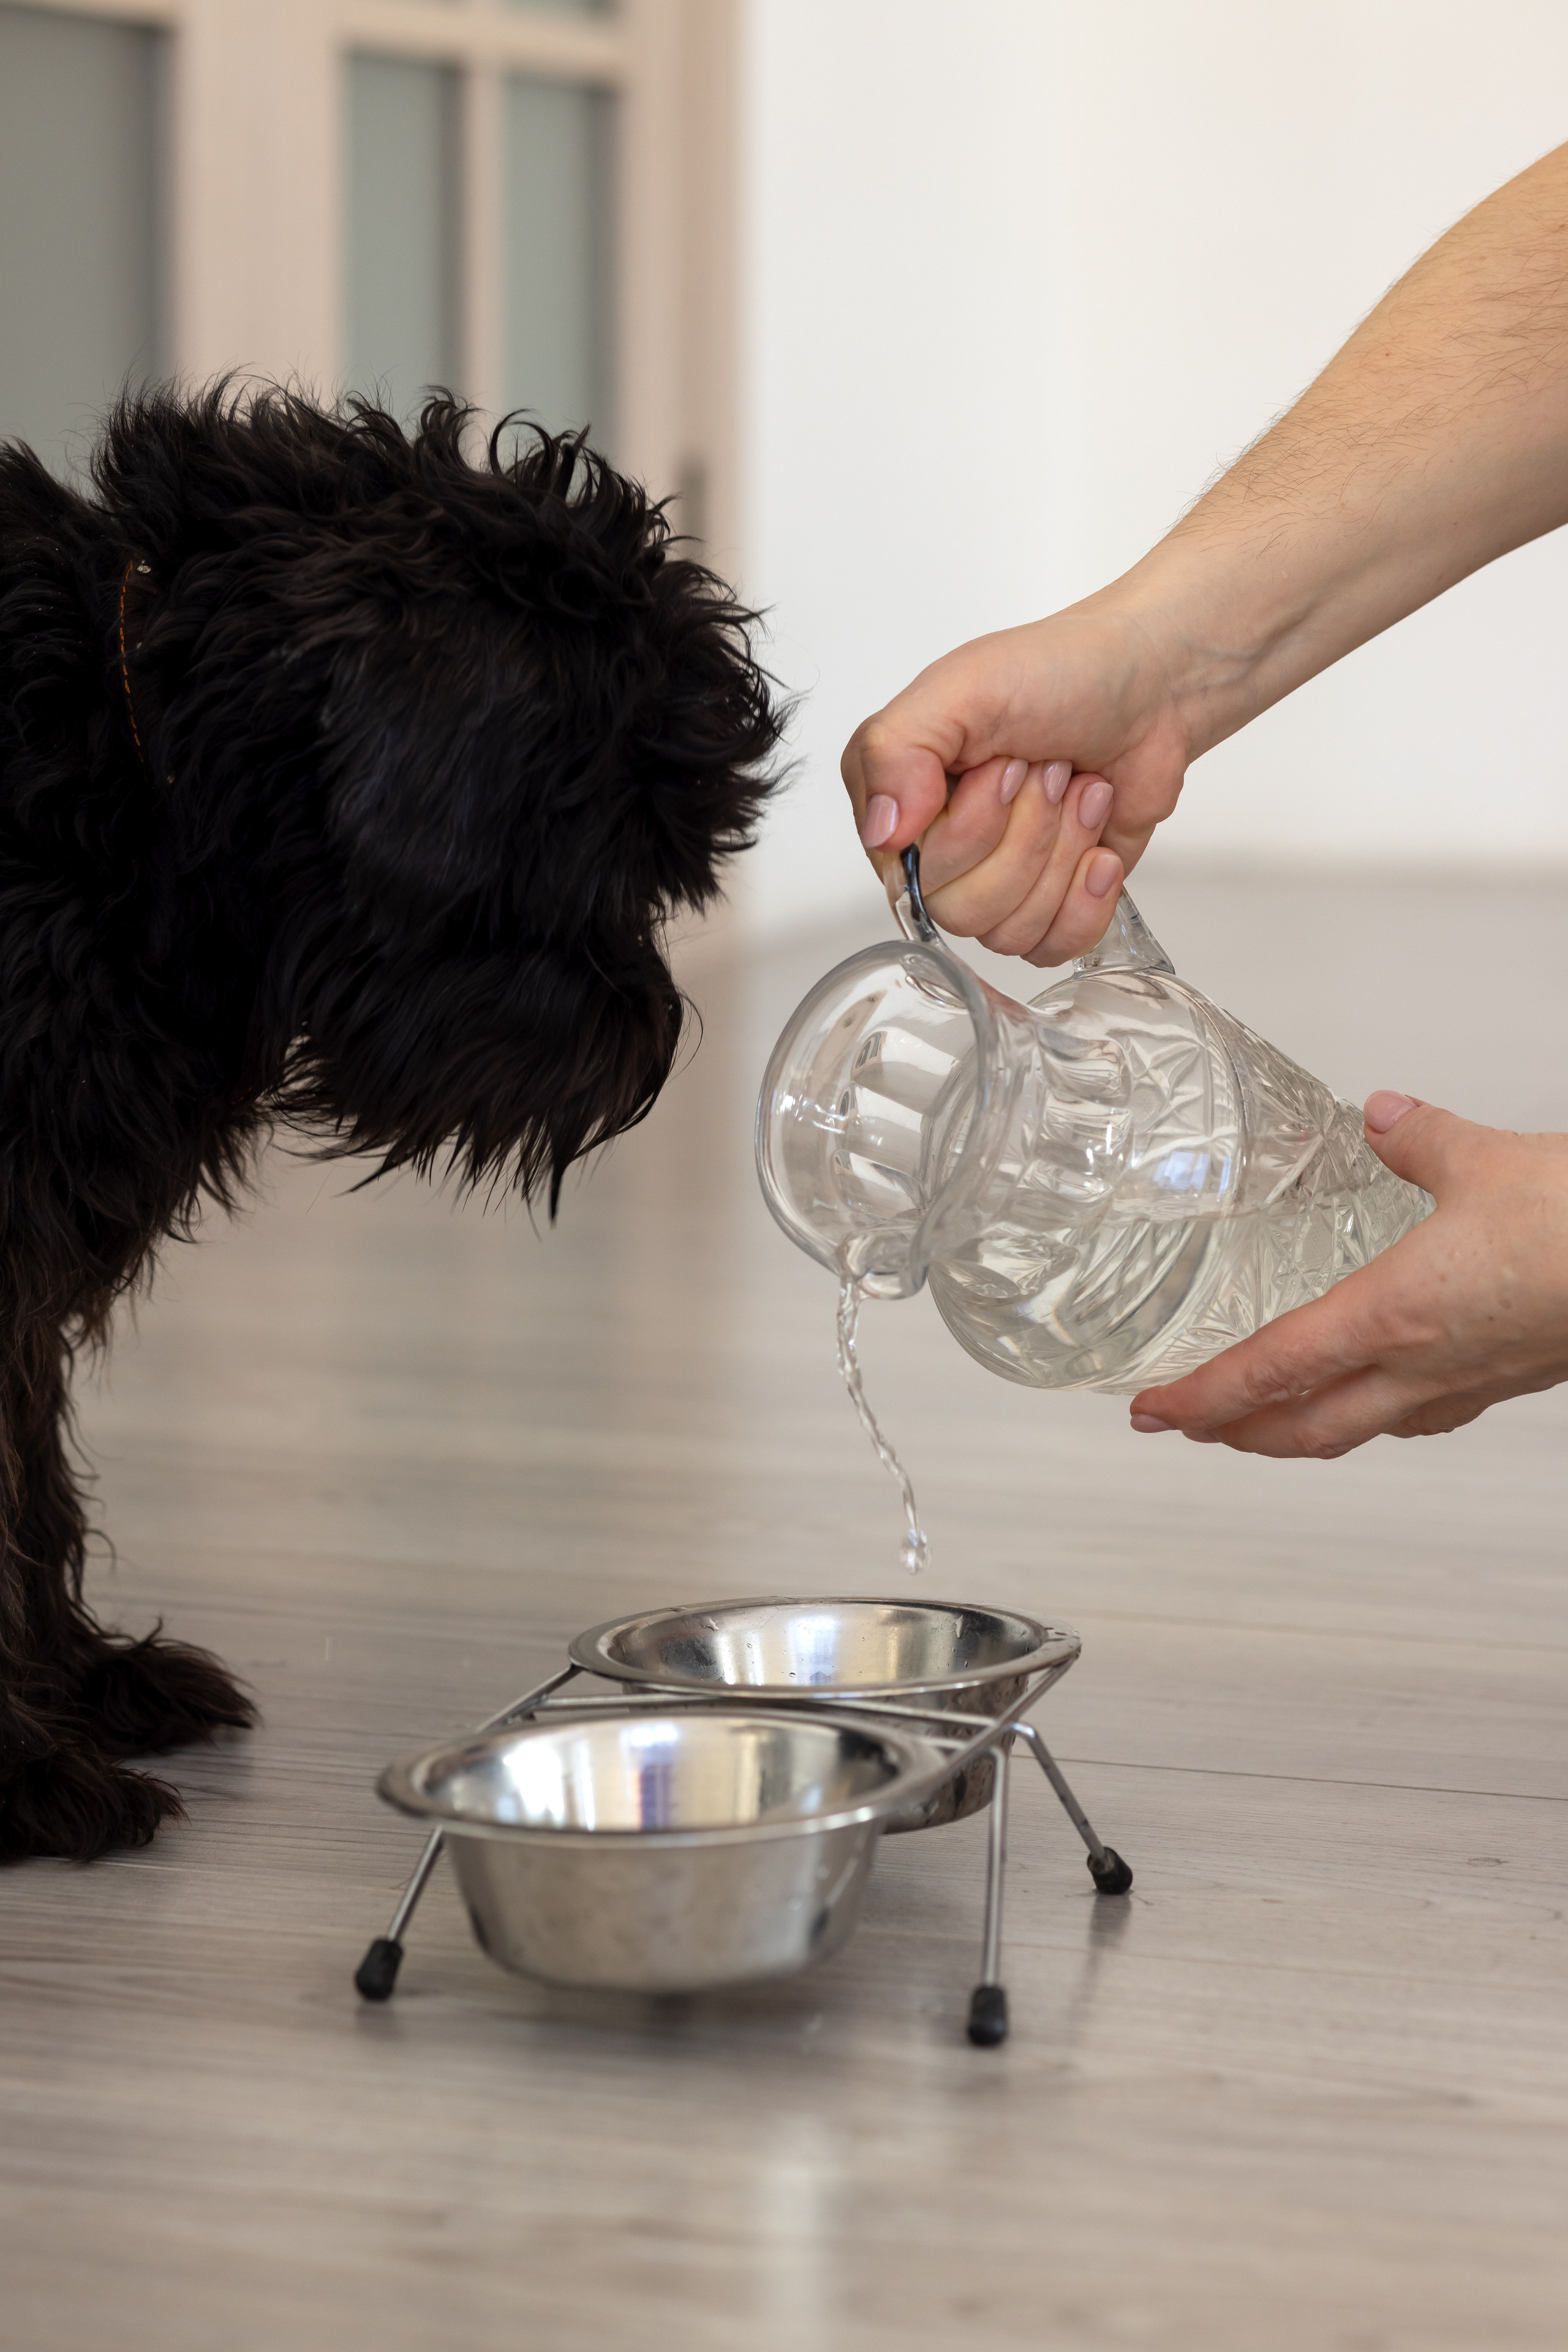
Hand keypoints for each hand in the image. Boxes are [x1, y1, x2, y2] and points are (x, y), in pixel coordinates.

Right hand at [840, 598, 1190, 963]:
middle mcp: (939, 849)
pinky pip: (1051, 949)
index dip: (975, 828)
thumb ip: (896, 750)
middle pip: (963, 911)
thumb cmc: (1059, 673)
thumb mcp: (963, 686)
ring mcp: (996, 883)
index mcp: (901, 799)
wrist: (1153, 686)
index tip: (1009, 765)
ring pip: (1010, 931)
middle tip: (1051, 772)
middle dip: (1027, 836)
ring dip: (1062, 854)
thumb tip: (882, 832)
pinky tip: (1101, 851)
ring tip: (1079, 792)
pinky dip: (1086, 902)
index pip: (915, 874)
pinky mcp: (1050, 904)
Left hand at [1128, 1093, 1567, 1456]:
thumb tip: (1386, 1119)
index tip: (1152, 1414)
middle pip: (1305, 1428)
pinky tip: (1382, 1392)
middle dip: (1237, 1434)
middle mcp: (1424, 1367)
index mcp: (1394, 1316)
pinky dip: (1378, 1410)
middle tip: (1191, 1427)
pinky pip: (1423, 1413)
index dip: (1203, 1399)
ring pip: (1363, 1428)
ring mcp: (1469, 1382)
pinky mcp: (1510, 1378)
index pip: (1269, 1373)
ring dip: (1304, 1429)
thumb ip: (1421, 1141)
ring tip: (1267, 1419)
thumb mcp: (1483, 1159)